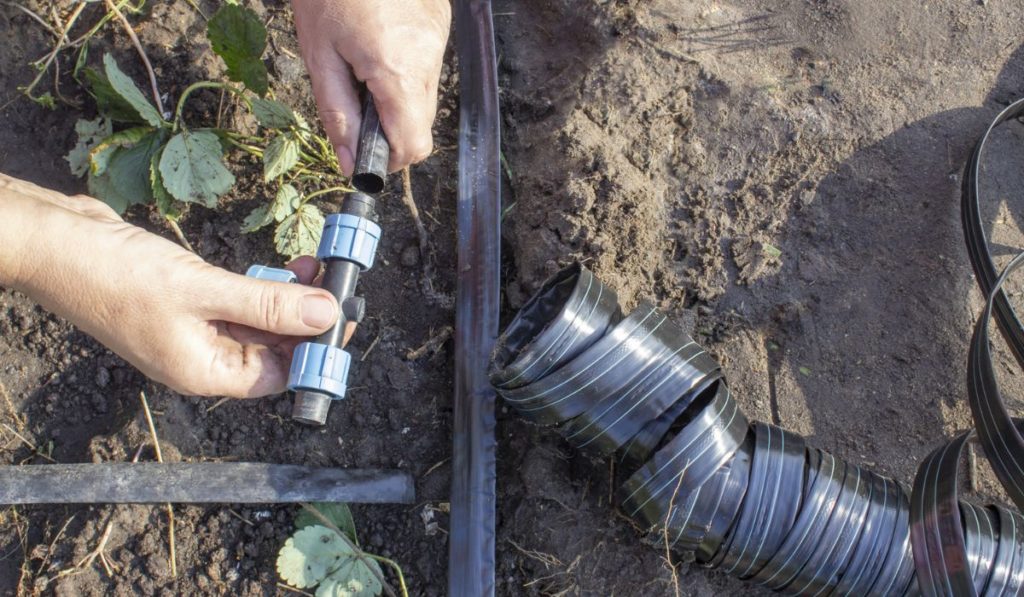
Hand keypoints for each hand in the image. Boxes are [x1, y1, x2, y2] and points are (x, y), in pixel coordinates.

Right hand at [0, 174, 338, 397]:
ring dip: (287, 298)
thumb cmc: (116, 275)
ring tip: (315, 268)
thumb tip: (325, 315)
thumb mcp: (203, 290)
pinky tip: (285, 267)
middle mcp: (201, 357)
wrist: (56, 244)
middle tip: (338, 285)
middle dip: (306, 320)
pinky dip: (261, 287)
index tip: (343, 318)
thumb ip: (267, 304)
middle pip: (271, 349)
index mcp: (204, 371)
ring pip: (257, 322)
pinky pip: (236, 302)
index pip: (277, 375)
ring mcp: (192, 329)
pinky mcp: (186, 301)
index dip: (314, 351)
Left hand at [292, 0, 450, 173]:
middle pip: (422, 125)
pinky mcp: (442, 22)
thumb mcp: (318, 55)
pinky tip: (382, 42)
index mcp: (396, 71)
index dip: (389, 159)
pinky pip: (430, 65)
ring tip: (366, 65)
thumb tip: (349, 162)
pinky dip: (408, 69)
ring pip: (427, 96)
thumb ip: (337, 113)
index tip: (365, 152)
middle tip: (357, 103)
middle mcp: (428, 59)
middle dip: (391, 128)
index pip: (413, 145)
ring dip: (399, 97)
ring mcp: (440, 39)